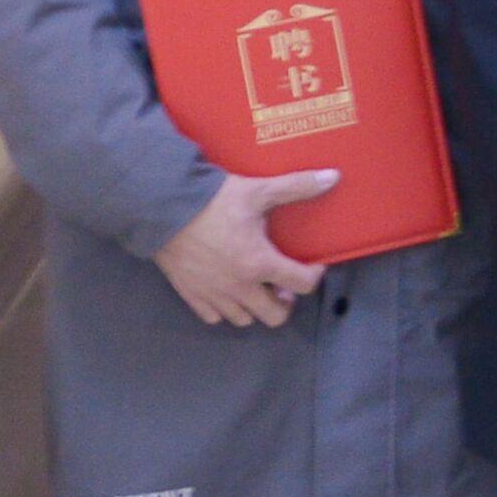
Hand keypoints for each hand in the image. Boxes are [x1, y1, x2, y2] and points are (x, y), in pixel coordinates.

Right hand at [155, 170, 337, 328]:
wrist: (162, 209)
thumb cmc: (214, 201)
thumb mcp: (259, 190)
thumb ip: (297, 186)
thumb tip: (334, 176)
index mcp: (260, 264)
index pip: (303, 285)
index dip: (314, 276)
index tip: (312, 265)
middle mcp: (239, 287)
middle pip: (275, 316)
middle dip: (285, 302)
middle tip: (282, 282)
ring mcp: (214, 295)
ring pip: (244, 319)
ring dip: (255, 307)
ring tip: (256, 286)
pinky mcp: (190, 295)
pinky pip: (213, 316)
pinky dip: (224, 308)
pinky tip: (227, 290)